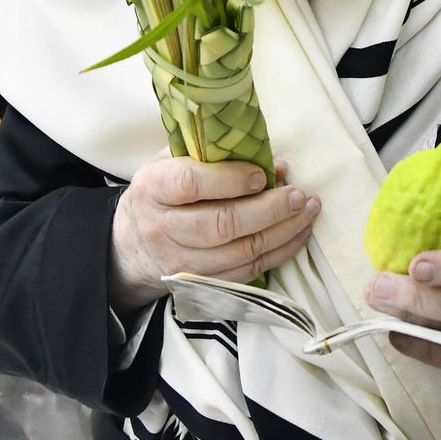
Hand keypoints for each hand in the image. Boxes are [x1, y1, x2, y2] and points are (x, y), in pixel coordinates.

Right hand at [110, 154, 319, 314]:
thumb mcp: (172, 161)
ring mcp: (180, 263)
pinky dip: (278, 254)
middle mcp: (163, 228)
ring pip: (238, 252)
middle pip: (220, 224)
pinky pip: (245, 272)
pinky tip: (297, 235)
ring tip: (308, 212)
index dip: (229, 179)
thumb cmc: (163, 192)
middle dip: (268, 209)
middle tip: (300, 195)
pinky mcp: (199, 285)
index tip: (260, 173)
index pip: (189, 184)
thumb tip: (271, 159)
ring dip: (282, 233)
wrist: (133, 245)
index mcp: (153, 188)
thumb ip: (213, 154)